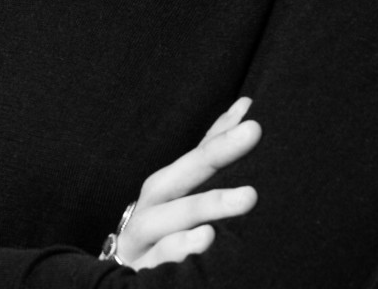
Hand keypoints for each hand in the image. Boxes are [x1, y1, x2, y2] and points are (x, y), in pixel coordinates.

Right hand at [108, 96, 261, 269]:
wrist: (124, 271)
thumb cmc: (161, 226)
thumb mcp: (182, 191)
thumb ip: (211, 150)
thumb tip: (244, 106)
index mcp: (165, 185)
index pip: (198, 154)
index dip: (223, 135)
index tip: (253, 119)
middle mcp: (152, 205)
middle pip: (183, 175)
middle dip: (217, 153)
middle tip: (253, 133)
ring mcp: (144, 237)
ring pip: (171, 217)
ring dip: (208, 204)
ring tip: (247, 197)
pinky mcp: (141, 270)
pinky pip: (160, 258)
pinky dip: (181, 248)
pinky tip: (206, 239)